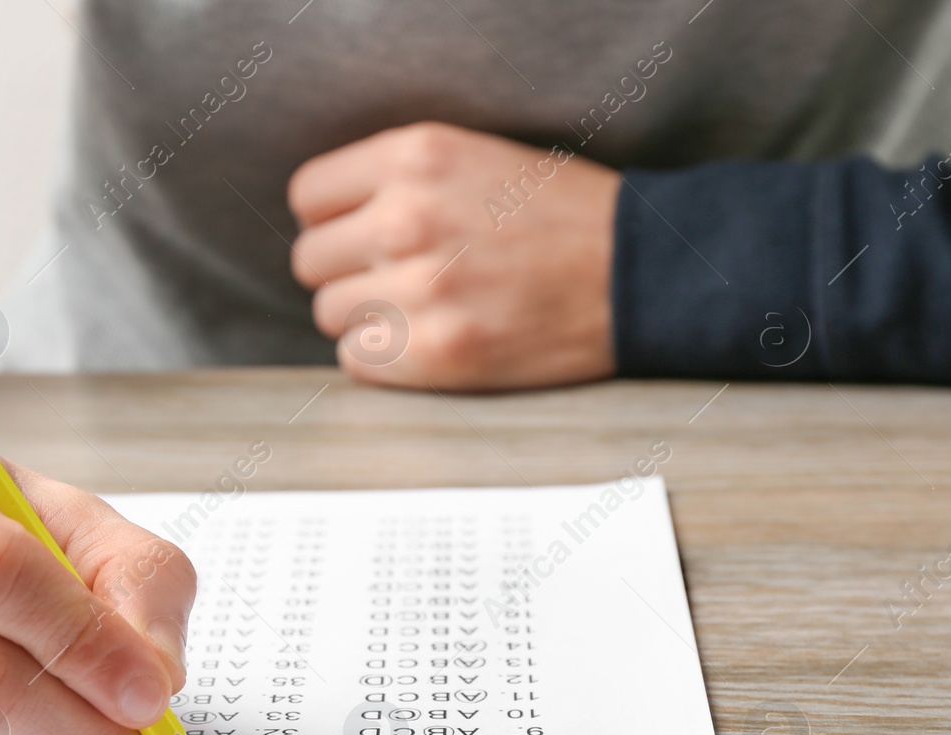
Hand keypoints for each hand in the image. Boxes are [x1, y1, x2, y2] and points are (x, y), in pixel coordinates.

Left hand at [288, 121, 620, 390]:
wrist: (642, 272)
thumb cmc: (564, 216)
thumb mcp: (476, 157)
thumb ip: (400, 180)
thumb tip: (332, 219)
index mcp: (414, 158)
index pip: (309, 197)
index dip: (330, 220)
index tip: (355, 234)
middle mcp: (406, 219)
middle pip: (311, 262)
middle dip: (346, 272)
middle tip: (395, 277)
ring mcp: (419, 290)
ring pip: (331, 316)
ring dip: (367, 318)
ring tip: (423, 309)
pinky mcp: (436, 353)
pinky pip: (357, 361)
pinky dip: (385, 359)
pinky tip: (432, 339)